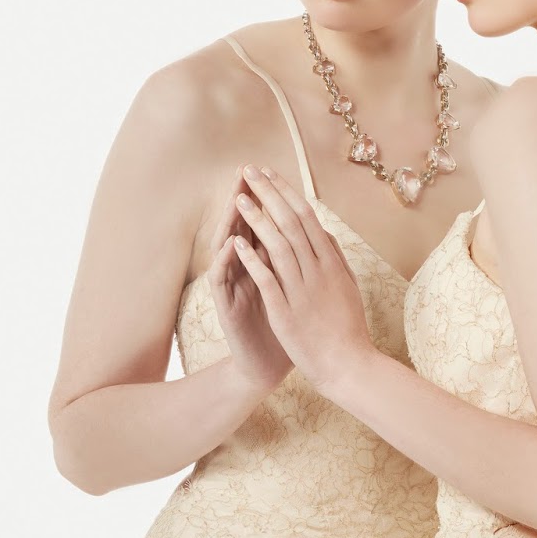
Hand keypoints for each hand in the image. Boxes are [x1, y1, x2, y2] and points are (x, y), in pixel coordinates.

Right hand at [207, 167, 293, 395]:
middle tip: (246, 172)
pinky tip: (233, 242)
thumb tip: (313, 231)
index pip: (263, 224)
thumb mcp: (296, 289)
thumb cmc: (286, 328)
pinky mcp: (226, 306)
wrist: (271, 366)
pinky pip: (222, 278)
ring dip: (230, 222)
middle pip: (241, 227)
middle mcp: (244, 270)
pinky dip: (227, 259)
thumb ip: (298, 261)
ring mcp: (232, 286)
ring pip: (226, 247)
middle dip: (244, 199)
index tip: (274, 172)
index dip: (267, 199)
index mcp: (263, 264)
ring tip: (235, 198)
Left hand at [231, 165, 374, 396]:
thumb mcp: (347, 286)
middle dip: (268, 194)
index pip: (306, 217)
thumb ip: (335, 258)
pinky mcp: (287, 311)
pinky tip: (237, 243)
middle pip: (290, 223)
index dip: (286, 192)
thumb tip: (324, 232)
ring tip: (239, 198)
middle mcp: (318, 270)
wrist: (347, 365)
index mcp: (331, 262)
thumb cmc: (347, 327)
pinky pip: (268, 279)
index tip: (269, 174)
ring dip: (257, 220)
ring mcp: (302, 290)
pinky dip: (253, 259)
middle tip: (249, 171)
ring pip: (278, 246)